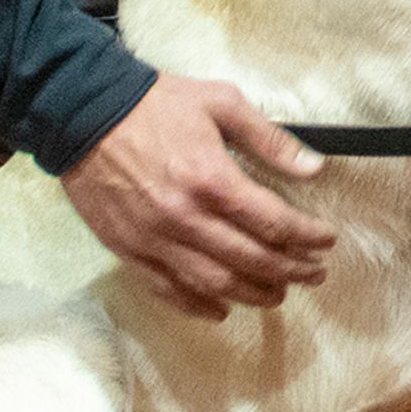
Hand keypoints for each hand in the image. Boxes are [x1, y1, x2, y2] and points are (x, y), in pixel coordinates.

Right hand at [57, 72, 333, 319]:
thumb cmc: (156, 104)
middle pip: (251, 260)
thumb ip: (270, 138)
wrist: (83, 113)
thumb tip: (313, 166)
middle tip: (314, 273)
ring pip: (214, 284)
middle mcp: (185, 217)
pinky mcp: (128, 250)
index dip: (308, 236)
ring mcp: (154, 239)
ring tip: (279, 293)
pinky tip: (221, 309)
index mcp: (213, 179)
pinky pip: (168, 289)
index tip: (327, 240)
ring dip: (253, 294)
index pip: (275, 223)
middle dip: (291, 271)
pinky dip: (198, 306)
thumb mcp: (221, 102)